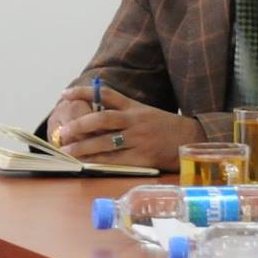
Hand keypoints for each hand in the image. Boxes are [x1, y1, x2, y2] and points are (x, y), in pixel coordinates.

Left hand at [51, 84, 199, 172]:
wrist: (193, 140)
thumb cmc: (164, 127)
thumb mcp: (144, 112)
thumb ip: (121, 112)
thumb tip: (90, 117)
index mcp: (134, 107)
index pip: (105, 95)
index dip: (83, 93)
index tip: (65, 94)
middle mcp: (135, 121)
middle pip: (102, 119)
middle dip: (79, 125)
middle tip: (64, 132)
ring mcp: (139, 140)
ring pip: (105, 142)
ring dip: (83, 147)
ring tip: (67, 151)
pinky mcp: (143, 158)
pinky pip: (116, 160)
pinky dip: (99, 162)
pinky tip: (86, 164)